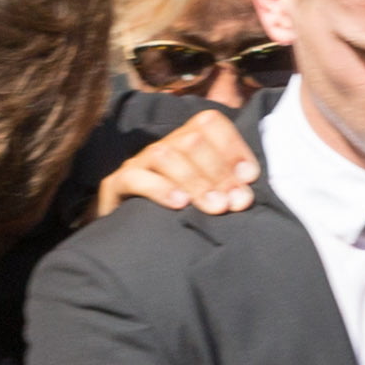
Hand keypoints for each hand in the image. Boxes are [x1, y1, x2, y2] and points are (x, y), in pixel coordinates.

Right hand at [92, 110, 264, 216]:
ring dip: (195, 181)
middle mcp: (163, 147)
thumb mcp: (208, 196)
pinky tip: (180, 204)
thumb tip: (246, 190)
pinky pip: (135, 178)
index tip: (249, 178)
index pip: (210, 123)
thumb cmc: (181, 215)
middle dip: (219, 172)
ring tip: (215, 206)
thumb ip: (228, 187)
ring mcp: (138, 164)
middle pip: (191, 140)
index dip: (233, 147)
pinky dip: (160, 189)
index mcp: (187, 142)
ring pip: (165, 155)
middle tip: (235, 202)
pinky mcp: (116, 185)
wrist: (130, 242)